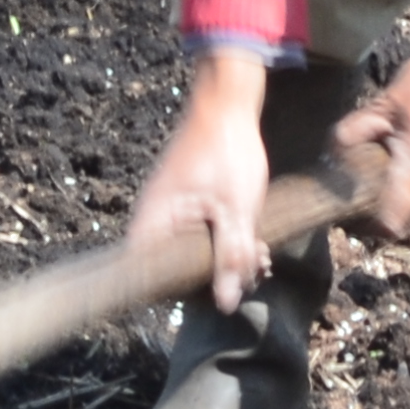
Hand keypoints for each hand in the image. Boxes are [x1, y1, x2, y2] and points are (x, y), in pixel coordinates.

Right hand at [126, 53, 273, 309]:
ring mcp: (171, 211)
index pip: (149, 279)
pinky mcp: (187, 204)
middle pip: (175, 271)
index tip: (215, 293)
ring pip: (192, 254)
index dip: (179, 294)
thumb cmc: (227, 152)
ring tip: (260, 255)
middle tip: (253, 269)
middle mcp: (154, 220)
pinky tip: (254, 242)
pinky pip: (200, 236)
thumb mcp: (237, 211)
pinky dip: (224, 243)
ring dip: (225, 260)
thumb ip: (230, 258)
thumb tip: (225, 304)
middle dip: (215, 278)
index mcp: (154, 223)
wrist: (227, 104)